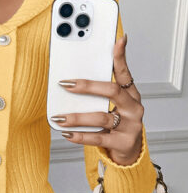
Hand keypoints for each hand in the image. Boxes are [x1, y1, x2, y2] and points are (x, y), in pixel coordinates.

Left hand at [50, 33, 144, 165]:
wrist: (128, 151)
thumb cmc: (117, 124)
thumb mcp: (111, 107)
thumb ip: (98, 94)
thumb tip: (72, 82)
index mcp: (130, 95)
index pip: (124, 73)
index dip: (120, 57)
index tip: (117, 41)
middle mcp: (133, 108)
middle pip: (111, 91)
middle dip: (87, 86)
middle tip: (66, 84)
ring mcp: (130, 126)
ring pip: (101, 117)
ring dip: (77, 117)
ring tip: (59, 118)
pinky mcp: (122, 142)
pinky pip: (98, 138)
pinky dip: (80, 136)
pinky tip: (67, 134)